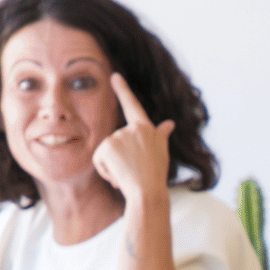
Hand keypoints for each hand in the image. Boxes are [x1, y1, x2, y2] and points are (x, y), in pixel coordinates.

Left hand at [91, 74, 173, 206]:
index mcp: (146, 129)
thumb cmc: (156, 175)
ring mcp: (118, 136)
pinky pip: (99, 160)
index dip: (123, 90)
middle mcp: (132, 129)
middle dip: (120, 158)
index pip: (132, 106)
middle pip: (116, 141)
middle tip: (135, 171)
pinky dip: (105, 171)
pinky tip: (118, 177)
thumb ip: (161, 135)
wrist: (148, 193)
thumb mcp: (161, 152)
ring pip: (107, 152)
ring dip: (113, 166)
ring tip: (128, 175)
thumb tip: (170, 123)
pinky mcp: (107, 146)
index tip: (114, 76)